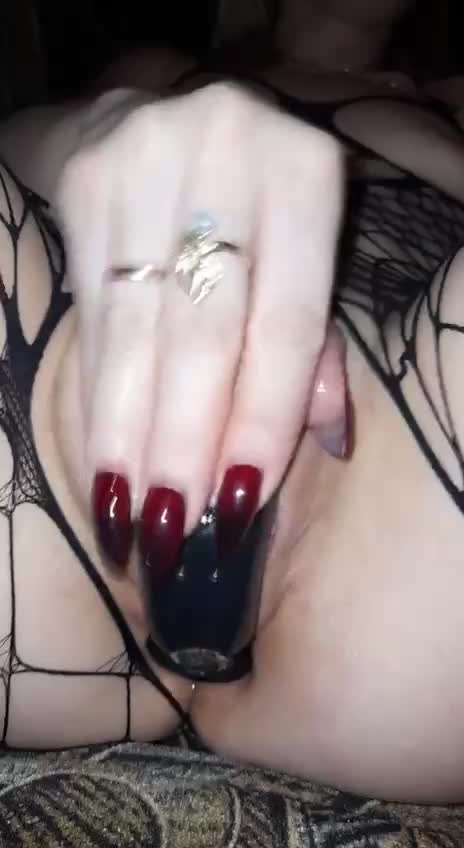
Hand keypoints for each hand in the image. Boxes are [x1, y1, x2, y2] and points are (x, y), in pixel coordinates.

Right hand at [55, 82, 344, 658]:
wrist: (147, 125)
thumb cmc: (247, 208)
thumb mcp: (300, 259)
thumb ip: (315, 345)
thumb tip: (327, 442)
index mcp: (305, 176)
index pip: (289, 325)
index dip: (264, 420)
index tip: (237, 503)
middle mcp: (227, 152)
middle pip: (205, 333)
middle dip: (186, 443)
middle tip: (173, 531)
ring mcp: (145, 158)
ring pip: (137, 330)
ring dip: (130, 434)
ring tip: (127, 515)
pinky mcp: (84, 180)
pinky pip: (91, 314)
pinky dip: (98, 393)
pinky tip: (100, 452)